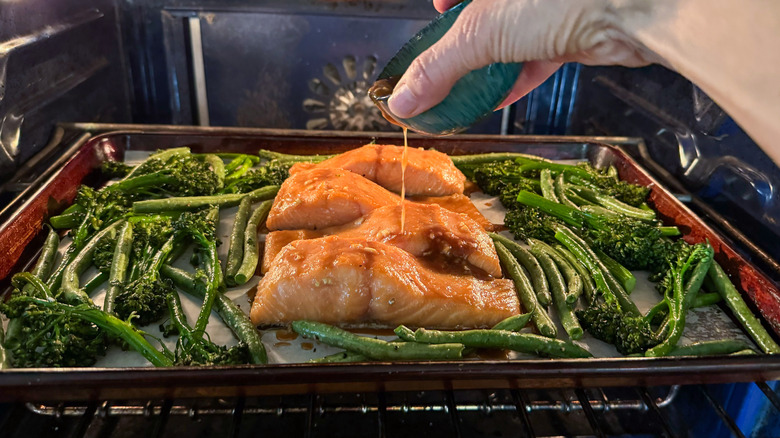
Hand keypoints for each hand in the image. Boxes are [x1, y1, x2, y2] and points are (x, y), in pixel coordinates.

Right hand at [388, 0, 659, 118]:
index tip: (435, 13)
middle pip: (484, 15)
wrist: (636, 11)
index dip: (445, 1)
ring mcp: (549, 8)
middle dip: (463, 46)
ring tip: (463, 94)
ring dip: (486, 69)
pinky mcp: (571, 32)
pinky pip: (535, 57)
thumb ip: (439, 67)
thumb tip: (402, 99)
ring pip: (509, 38)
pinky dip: (515, 80)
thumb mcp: (481, 32)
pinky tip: (498, 100)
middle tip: (444, 71)